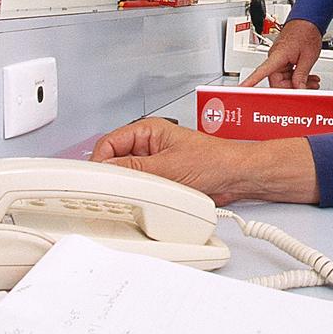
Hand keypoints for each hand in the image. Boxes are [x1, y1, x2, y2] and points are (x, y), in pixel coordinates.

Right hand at [91, 118, 319, 204]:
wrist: (237, 177)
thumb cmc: (215, 161)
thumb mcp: (168, 166)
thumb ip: (135, 168)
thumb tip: (108, 170)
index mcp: (148, 131)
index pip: (109, 143)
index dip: (100, 161)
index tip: (96, 180)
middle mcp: (149, 145)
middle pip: (115, 160)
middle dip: (113, 176)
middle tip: (109, 192)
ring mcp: (155, 163)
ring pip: (127, 176)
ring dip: (127, 188)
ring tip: (129, 197)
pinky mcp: (162, 180)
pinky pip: (140, 188)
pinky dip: (138, 196)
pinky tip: (141, 203)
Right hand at [240, 19, 322, 88]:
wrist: (308, 20)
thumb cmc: (306, 31)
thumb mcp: (307, 57)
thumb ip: (301, 75)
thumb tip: (298, 89)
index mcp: (276, 56)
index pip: (260, 73)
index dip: (250, 82)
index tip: (241, 90)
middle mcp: (274, 59)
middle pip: (277, 83)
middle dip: (293, 87)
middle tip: (307, 88)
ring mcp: (279, 60)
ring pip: (284, 80)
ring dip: (298, 83)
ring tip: (311, 82)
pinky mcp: (284, 60)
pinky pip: (288, 74)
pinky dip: (298, 77)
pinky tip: (308, 78)